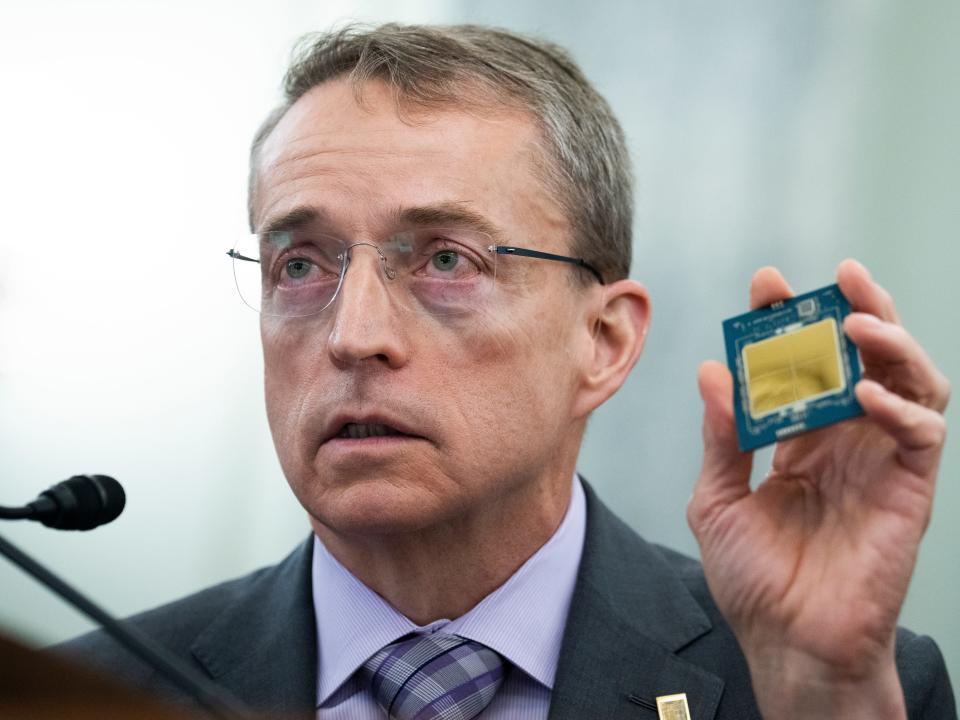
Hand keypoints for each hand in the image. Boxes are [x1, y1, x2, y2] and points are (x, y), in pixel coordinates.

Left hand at [687, 260, 949, 718]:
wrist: (787, 641)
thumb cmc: (753, 579)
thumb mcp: (718, 500)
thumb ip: (721, 438)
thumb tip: (714, 371)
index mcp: (797, 440)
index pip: (800, 364)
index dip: (787, 322)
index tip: (766, 285)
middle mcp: (843, 441)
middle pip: (864, 359)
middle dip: (851, 310)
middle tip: (832, 278)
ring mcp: (879, 460)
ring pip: (908, 380)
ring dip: (889, 342)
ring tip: (856, 320)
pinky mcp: (908, 488)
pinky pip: (921, 431)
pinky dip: (899, 405)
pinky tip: (862, 394)